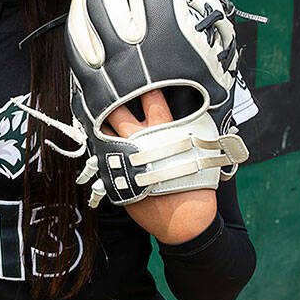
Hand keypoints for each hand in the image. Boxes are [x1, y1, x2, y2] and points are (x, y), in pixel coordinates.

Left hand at [104, 90, 216, 244]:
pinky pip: (99, 158)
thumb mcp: (203, 151)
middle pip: (116, 110)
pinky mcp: (114, 178)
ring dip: (100, 123)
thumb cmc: (197, 187)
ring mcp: (123, 160)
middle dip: (112, 99)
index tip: (136, 76)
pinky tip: (97, 143)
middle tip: (108, 89)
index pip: (151, 98)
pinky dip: (97, 149)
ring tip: (97, 114)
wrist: (184, 222)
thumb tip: (195, 114)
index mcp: (162, 131)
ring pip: (102, 133)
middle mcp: (138, 142)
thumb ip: (192, 130)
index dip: (144, 86)